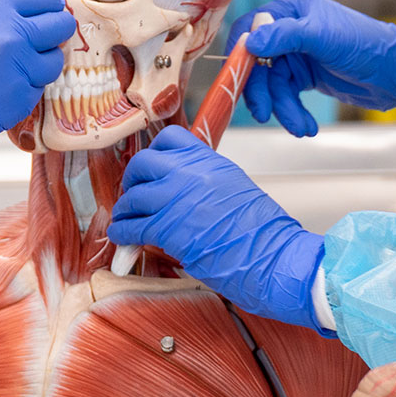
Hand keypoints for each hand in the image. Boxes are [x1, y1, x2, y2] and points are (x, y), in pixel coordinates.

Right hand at [0, 0, 73, 176]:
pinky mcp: (18, 101)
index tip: (45, 16)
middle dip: (53, 33)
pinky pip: (38, 89)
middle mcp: (8, 34)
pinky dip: (25, 89)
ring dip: (40, 64)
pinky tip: (1, 88)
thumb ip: (3, 2)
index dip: (48, 8)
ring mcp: (16, 69)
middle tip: (40, 41)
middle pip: (60, 26)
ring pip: (54, 61)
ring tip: (14, 68)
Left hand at [108, 126, 326, 331]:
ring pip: (133, 195)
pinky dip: (123, 232)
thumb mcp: (236, 189)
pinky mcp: (168, 228)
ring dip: (125, 209)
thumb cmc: (263, 233)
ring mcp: (177, 198)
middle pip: (143, 163)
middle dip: (133, 179)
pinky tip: (122, 237)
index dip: (154, 154)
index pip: (170, 139)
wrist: (273, 257)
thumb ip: (206, 182)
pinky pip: (133, 225)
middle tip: (133, 193)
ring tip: (125, 219)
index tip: (150, 169)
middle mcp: (191, 173)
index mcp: (210, 161)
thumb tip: (182, 192)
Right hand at [240, 0, 395, 136]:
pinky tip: (306, 125)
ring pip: (274, 84)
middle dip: (262, 91)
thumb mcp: (322, 37)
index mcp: (293, 9)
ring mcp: (299, 53)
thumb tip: (249, 41)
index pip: (251, 26)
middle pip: (259, 62)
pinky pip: (288, 95)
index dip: (241, 53)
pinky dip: (293, 112)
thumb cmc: (366, 45)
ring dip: (283, 109)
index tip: (237, 78)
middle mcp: (291, 29)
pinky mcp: (307, 75)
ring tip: (300, 127)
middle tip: (264, 114)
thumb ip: (283, 36)